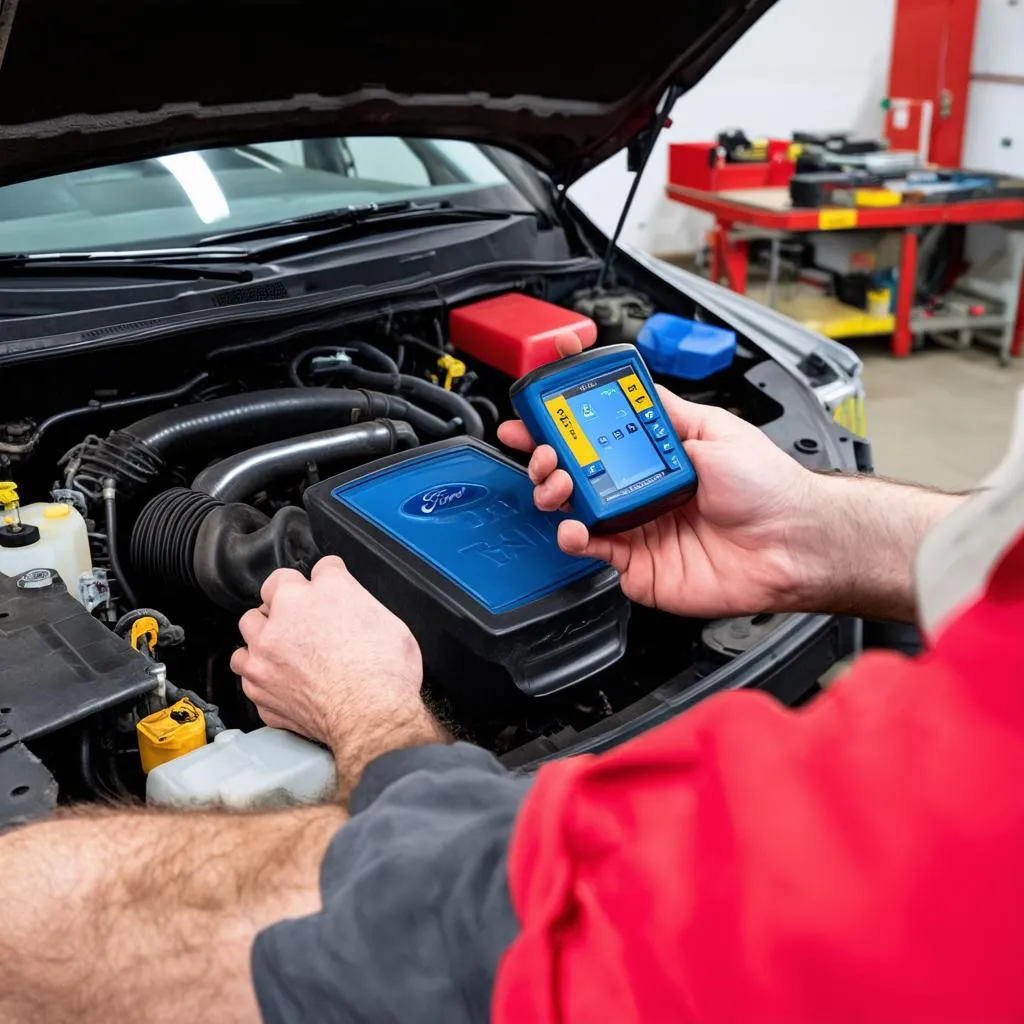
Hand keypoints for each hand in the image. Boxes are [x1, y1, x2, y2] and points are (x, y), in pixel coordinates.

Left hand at [231, 556, 442, 790]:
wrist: (372, 718)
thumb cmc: (384, 672)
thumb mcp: (384, 615)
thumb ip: (352, 596)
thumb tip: (344, 592)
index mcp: (313, 594)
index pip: (305, 571)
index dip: (315, 582)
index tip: (321, 590)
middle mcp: (282, 620)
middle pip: (267, 599)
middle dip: (283, 608)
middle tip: (306, 623)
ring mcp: (265, 656)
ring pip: (247, 635)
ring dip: (263, 639)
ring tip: (285, 651)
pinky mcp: (261, 689)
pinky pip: (248, 678)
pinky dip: (262, 678)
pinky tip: (282, 680)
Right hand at [497, 334, 822, 617]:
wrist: (791, 542)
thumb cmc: (768, 488)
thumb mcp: (714, 429)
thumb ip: (668, 412)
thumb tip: (635, 385)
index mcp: (656, 457)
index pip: (597, 436)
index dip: (563, 426)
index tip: (536, 412)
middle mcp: (640, 491)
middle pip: (575, 473)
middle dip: (546, 457)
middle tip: (542, 450)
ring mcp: (637, 529)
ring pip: (575, 511)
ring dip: (554, 493)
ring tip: (556, 483)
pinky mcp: (638, 565)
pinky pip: (594, 552)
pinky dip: (575, 538)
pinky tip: (574, 526)